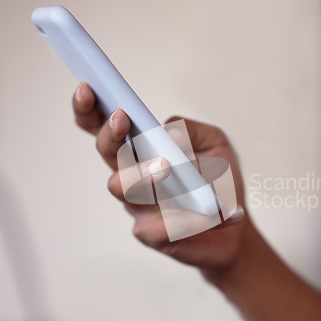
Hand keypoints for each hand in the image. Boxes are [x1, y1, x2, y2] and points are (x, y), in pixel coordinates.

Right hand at [72, 82, 250, 274]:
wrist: (233, 226)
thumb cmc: (218, 180)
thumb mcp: (214, 143)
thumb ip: (191, 130)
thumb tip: (167, 132)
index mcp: (141, 149)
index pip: (105, 127)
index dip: (89, 109)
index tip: (88, 87)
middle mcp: (133, 175)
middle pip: (107, 153)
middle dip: (110, 134)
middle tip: (123, 119)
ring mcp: (139, 205)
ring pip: (122, 188)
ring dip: (139, 173)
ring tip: (164, 166)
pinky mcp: (152, 234)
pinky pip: (155, 227)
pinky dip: (183, 219)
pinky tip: (207, 212)